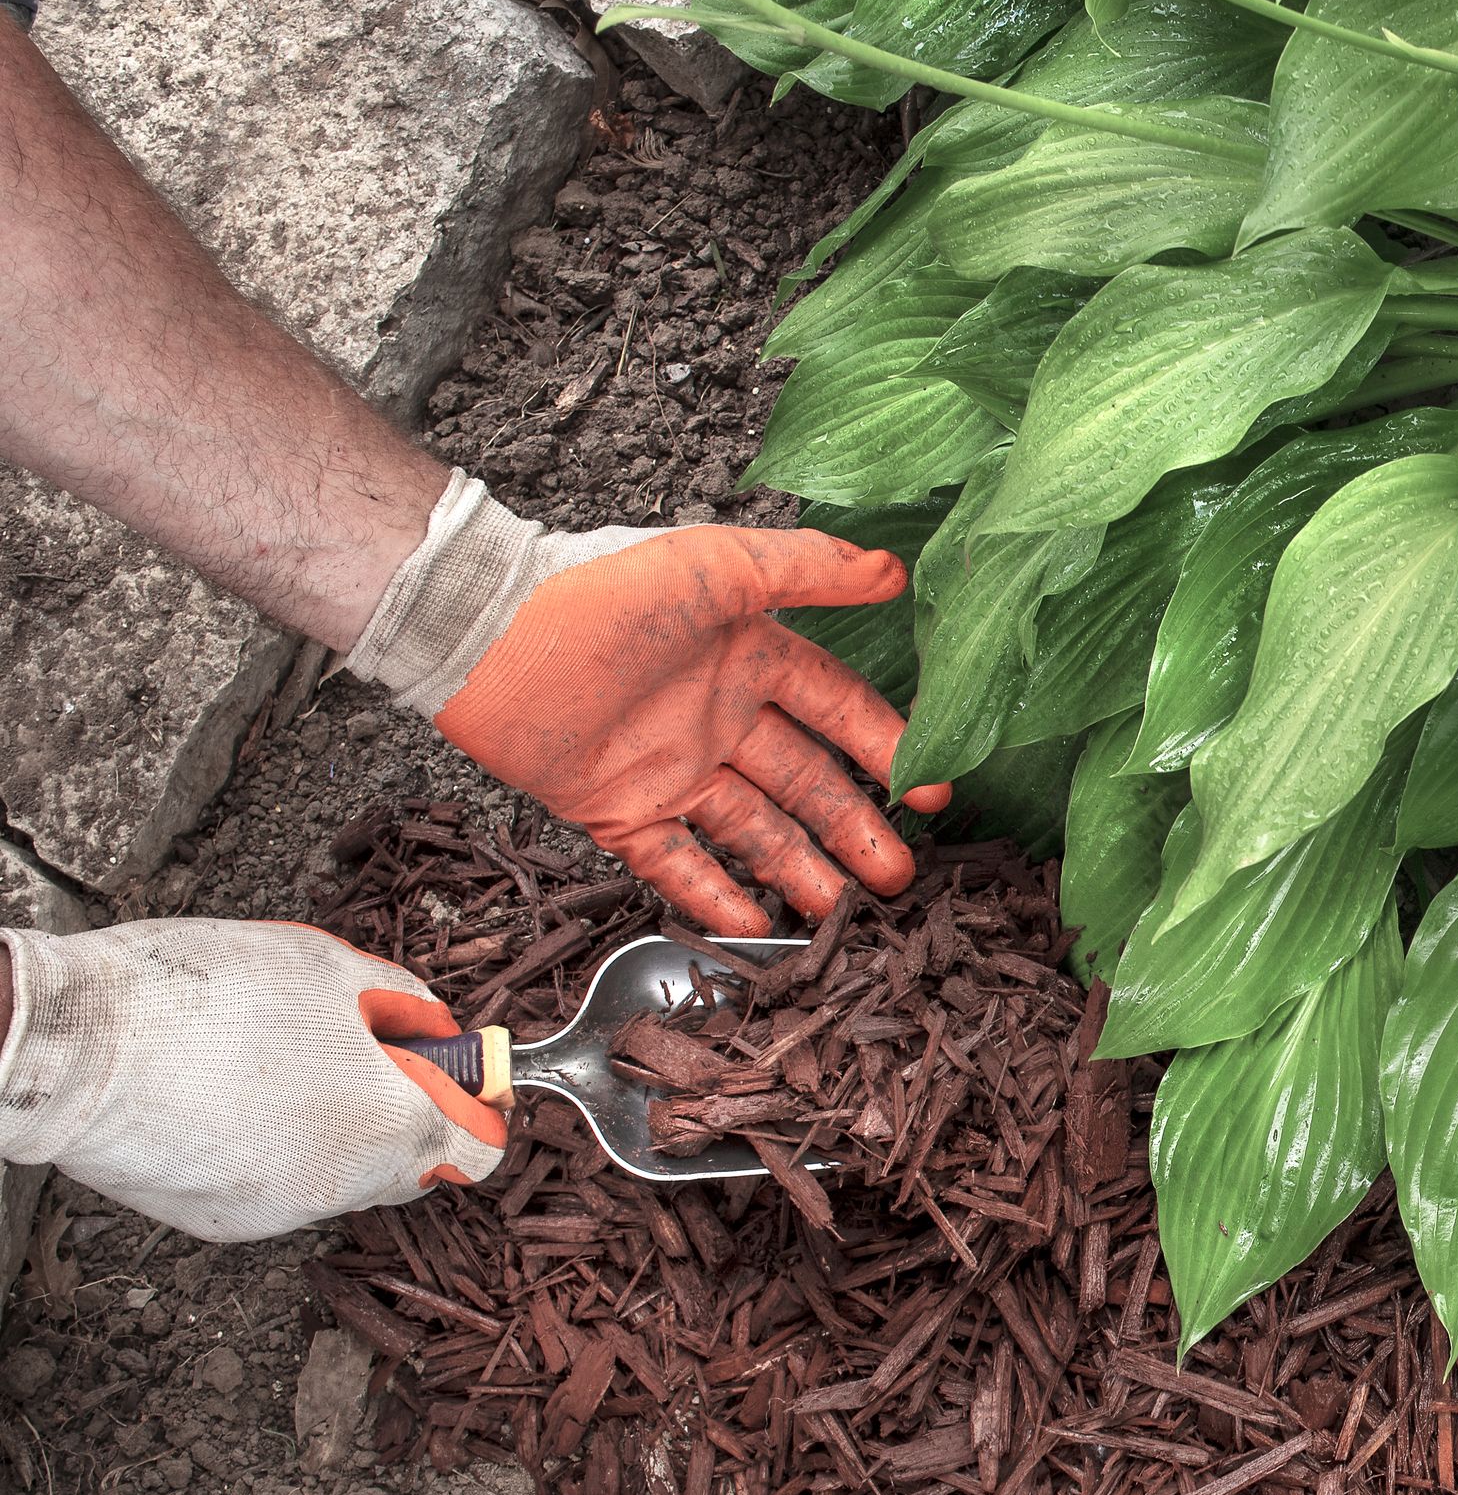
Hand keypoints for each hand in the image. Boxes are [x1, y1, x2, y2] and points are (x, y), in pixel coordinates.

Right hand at [0, 921, 504, 1241]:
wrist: (74, 1048)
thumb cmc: (204, 999)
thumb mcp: (333, 970)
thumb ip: (405, 1004)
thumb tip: (432, 1025)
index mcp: (390, 1127)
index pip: (479, 1150)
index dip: (471, 1105)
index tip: (450, 1071)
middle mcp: (343, 1187)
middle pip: (409, 1164)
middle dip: (402, 1114)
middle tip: (363, 1053)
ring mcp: (278, 1212)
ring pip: (339, 1175)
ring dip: (332, 1128)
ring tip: (280, 1062)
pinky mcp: (219, 1222)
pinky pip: (275, 1186)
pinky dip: (273, 1149)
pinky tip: (233, 1097)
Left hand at [347, 476, 952, 933]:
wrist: (487, 638)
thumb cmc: (601, 592)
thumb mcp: (715, 568)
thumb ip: (807, 568)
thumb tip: (893, 571)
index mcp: (749, 658)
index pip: (837, 710)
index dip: (886, 747)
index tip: (931, 790)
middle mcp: (720, 718)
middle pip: (806, 783)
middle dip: (856, 828)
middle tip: (900, 877)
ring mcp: (672, 769)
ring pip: (754, 830)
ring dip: (801, 870)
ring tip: (845, 913)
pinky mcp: (619, 812)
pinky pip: (677, 863)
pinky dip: (714, 895)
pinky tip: (754, 926)